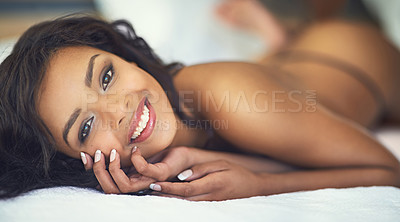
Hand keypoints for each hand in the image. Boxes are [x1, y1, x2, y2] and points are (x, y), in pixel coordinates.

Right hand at [80, 146, 197, 193]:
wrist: (181, 156)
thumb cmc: (157, 156)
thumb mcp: (131, 156)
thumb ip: (116, 158)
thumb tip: (92, 153)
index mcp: (128, 181)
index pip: (105, 185)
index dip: (93, 172)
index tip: (84, 155)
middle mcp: (137, 185)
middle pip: (111, 190)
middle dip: (100, 172)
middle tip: (98, 153)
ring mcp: (150, 181)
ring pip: (126, 187)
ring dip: (115, 169)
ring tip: (113, 152)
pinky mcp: (162, 172)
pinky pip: (146, 172)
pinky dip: (138, 161)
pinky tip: (136, 150)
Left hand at [149, 160, 265, 200]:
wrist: (252, 187)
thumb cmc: (237, 173)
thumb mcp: (221, 165)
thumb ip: (202, 170)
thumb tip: (182, 176)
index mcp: (211, 184)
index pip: (185, 188)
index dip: (169, 188)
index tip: (155, 184)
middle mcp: (208, 196)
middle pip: (181, 198)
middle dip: (163, 196)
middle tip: (145, 190)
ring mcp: (208, 202)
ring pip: (184, 203)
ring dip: (167, 199)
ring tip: (151, 193)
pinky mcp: (208, 204)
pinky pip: (190, 203)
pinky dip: (177, 200)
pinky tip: (167, 196)